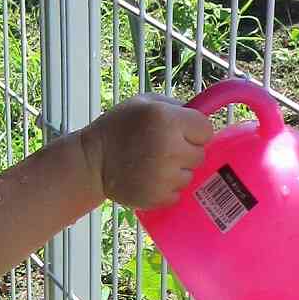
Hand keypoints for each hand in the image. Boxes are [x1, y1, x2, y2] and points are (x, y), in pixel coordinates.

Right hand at [80, 95, 214, 211]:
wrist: (92, 162)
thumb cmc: (117, 128)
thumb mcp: (143, 103)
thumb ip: (174, 106)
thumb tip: (202, 115)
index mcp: (168, 120)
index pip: (206, 130)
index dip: (195, 131)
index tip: (181, 132)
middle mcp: (170, 148)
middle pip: (199, 154)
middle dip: (186, 151)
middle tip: (164, 149)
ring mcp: (165, 176)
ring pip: (189, 175)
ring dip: (176, 171)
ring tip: (154, 164)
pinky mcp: (159, 197)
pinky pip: (177, 193)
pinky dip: (166, 188)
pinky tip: (150, 179)